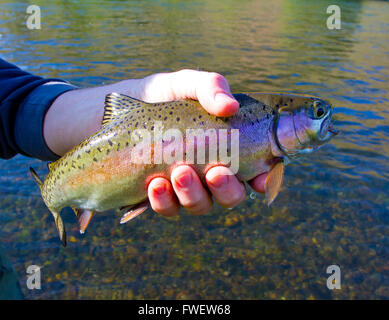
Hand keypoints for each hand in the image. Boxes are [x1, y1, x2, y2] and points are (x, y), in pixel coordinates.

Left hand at [130, 70, 267, 215]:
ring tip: (180, 172)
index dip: (264, 180)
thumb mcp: (188, 84)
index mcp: (227, 149)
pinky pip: (168, 208)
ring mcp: (186, 188)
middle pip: (231, 196)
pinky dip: (164, 199)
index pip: (256, 171)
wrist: (124, 107)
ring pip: (200, 205)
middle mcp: (210, 173)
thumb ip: (211, 87)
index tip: (260, 179)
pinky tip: (155, 184)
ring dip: (193, 193)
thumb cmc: (165, 95)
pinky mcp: (160, 196)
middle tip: (215, 172)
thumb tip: (230, 106)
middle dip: (226, 189)